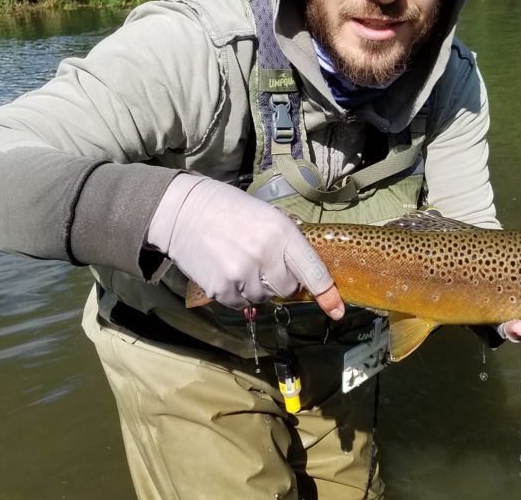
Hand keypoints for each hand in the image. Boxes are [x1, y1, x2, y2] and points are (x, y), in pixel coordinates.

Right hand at [147, 174, 344, 318]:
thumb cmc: (230, 210)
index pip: (313, 270)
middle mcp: (266, 255)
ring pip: (264, 298)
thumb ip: (286, 243)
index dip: (327, 293)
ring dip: (256, 287)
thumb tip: (300, 273)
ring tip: (239, 261)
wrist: (183, 212)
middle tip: (262, 262)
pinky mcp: (222, 288)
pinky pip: (241, 304)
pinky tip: (226, 270)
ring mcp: (243, 274)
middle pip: (288, 288)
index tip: (337, 311)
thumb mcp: (267, 216)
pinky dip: (237, 294)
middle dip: (281, 281)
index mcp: (282, 233)